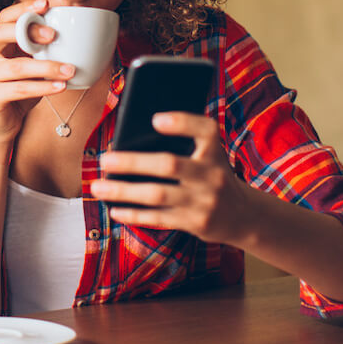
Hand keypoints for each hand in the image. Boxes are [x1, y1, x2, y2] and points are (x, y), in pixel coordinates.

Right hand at [0, 0, 76, 142]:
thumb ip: (38, 51)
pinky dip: (43, 87)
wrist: (0, 127)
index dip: (22, 9)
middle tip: (54, 35)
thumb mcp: (28, 67)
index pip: (3, 18)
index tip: (45, 4)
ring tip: (70, 69)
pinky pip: (20, 89)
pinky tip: (61, 86)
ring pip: (17, 66)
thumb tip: (72, 35)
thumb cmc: (17, 93)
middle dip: (28, 30)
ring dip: (47, 66)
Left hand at [91, 112, 255, 245]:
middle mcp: (212, 175)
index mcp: (215, 151)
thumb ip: (184, 143)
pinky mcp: (195, 223)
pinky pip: (159, 218)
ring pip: (158, 195)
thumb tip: (131, 140)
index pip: (205, 130)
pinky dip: (134, 214)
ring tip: (98, 187)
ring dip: (124, 191)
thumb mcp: (209, 155)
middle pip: (169, 165)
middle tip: (104, 159)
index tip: (155, 120)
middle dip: (133, 162)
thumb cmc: (213, 175)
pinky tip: (115, 209)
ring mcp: (204, 201)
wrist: (244, 216)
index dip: (181, 123)